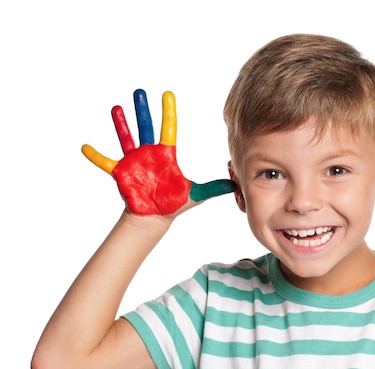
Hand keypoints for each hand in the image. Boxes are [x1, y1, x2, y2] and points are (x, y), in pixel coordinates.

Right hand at [81, 89, 235, 214]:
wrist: (156, 216)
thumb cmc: (174, 202)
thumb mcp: (196, 195)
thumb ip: (214, 188)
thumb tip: (235, 184)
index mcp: (166, 154)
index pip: (168, 128)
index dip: (168, 112)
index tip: (167, 94)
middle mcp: (149, 153)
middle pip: (146, 127)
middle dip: (143, 110)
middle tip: (140, 91)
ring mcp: (133, 161)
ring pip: (126, 137)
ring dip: (121, 124)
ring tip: (116, 108)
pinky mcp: (121, 173)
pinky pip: (105, 162)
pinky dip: (96, 156)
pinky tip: (85, 147)